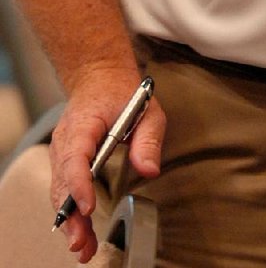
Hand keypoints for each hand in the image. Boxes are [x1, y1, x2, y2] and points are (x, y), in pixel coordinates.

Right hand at [50, 65, 164, 262]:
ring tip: (83, 247)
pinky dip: (70, 211)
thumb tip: (150, 170)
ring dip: (70, 220)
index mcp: (83, 123)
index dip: (80, 183)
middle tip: (82, 243)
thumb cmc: (122, 92)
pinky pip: (63, 188)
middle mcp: (66, 139)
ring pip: (60, 190)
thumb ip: (149, 139)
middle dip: (72, 215)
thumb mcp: (146, 108)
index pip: (75, 156)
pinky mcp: (64, 160)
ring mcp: (61, 150)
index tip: (88, 206)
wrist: (99, 75)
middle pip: (62, 181)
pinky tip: (80, 232)